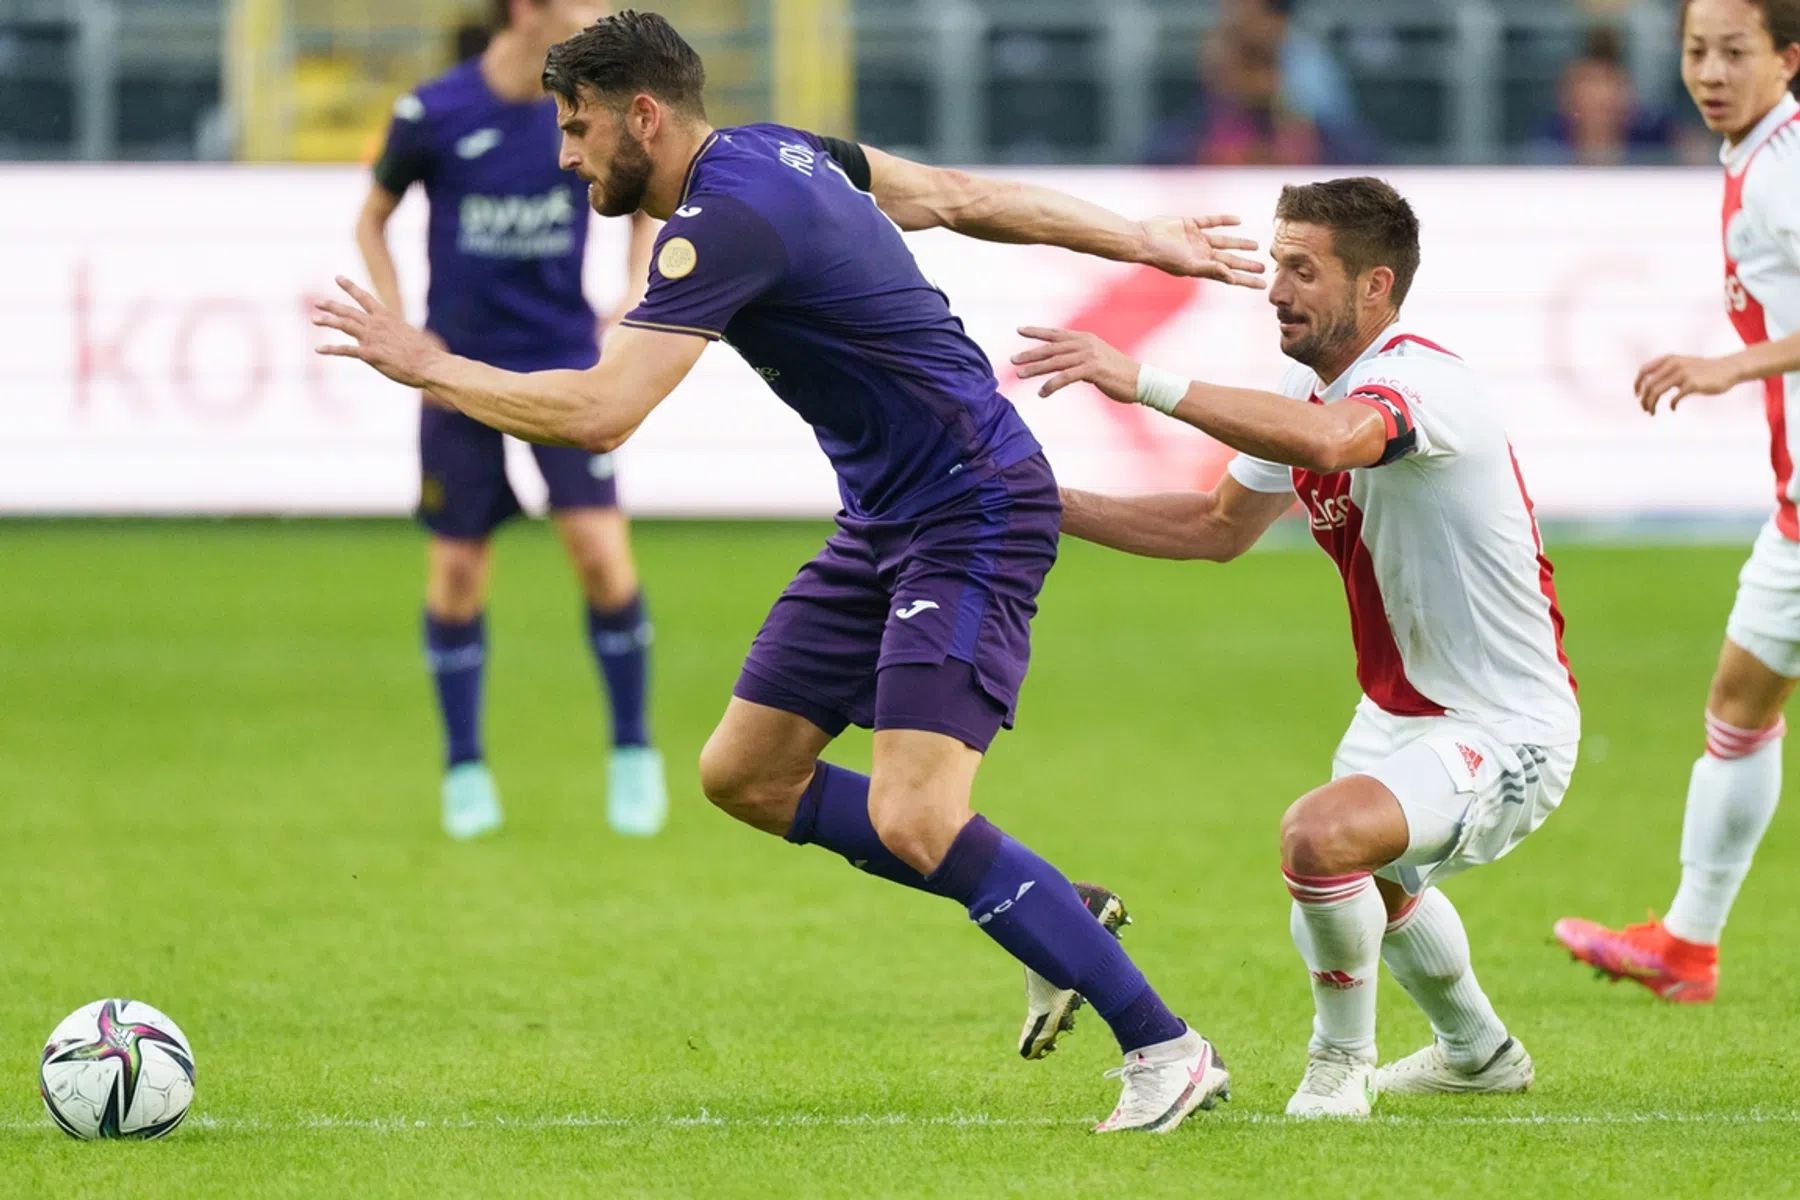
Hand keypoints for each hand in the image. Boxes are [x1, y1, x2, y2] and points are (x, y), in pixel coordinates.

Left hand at [313, 276, 448, 388]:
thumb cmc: (422, 353)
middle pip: (348, 311)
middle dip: (331, 305)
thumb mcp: (406, 335)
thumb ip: (392, 333)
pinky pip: (345, 350)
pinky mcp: (369, 354)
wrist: (428, 364)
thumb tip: (386, 337)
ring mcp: (371, 338)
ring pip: (343, 324)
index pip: (364, 297)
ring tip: (314, 319)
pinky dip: (330, 349)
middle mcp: (376, 324)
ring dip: (327, 321)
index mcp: (386, 317)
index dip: (350, 286)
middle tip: (318, 302)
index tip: (338, 277)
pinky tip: (318, 349)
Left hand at [1012, 327, 1141, 401]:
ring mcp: (1089, 355)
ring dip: (1035, 369)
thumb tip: (1061, 364)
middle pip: (1051, 347)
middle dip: (1030, 353)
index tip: (1019, 330)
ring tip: (1019, 375)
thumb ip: (1078, 358)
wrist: (1140, 380)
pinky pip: (1066, 377)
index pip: (1056, 333)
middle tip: (1012, 360)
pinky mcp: (1093, 369)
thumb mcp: (1096, 360)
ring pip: (1055, 362)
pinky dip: (1051, 385)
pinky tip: (1042, 393)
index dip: (1037, 332)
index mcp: (1085, 338)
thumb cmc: (1117, 373)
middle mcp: (1085, 343)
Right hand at [1135, 215, 1265, 288]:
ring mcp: (1196, 239)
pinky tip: (1238, 220)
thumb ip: (1211, 269)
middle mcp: (1201, 254)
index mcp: (1201, 267)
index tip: (1261, 284)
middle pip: (1229, 260)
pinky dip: (1224, 220)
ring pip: (1223, 242)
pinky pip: (1211, 221)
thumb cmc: (1164, 256)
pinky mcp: (1190, 224)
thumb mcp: (1189, 265)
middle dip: (1246, 265)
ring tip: (1255, 246)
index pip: (1229, 275)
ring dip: (1239, 243)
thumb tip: (1232, 277)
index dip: (1246, 280)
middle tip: (1263, 267)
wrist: (1143, 238)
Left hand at [1635, 353, 1740, 413]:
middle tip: (1645, 409)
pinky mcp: (1692, 384)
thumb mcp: (1683, 364)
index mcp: (1669, 359)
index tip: (1637, 395)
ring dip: (1651, 404)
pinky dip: (1671, 405)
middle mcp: (1674, 364)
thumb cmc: (1704, 370)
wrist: (1729, 368)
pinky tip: (1673, 408)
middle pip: (1648, 385)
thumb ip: (1667, 371)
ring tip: (1651, 412)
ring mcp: (1683, 373)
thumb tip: (1648, 387)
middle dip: (1643, 399)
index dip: (1637, 384)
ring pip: (1656, 391)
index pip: (1644, 370)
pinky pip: (1674, 398)